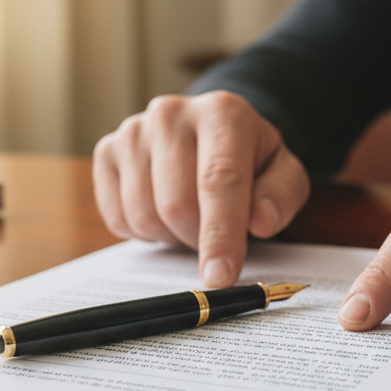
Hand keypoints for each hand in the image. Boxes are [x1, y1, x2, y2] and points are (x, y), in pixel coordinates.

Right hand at [93, 91, 309, 286]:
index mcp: (223, 113)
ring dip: (172, 236)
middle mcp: (171, 114)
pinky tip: (164, 211)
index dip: (220, 234)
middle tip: (218, 238)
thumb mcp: (284, 174)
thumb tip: (260, 222)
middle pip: (178, 205)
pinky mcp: (106, 151)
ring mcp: (133, 131)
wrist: (211, 134)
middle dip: (200, 240)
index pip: (219, 180)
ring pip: (144, 215)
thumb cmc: (250, 160)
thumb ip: (281, 197)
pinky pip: (118, 218)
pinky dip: (145, 231)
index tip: (220, 277)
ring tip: (193, 219)